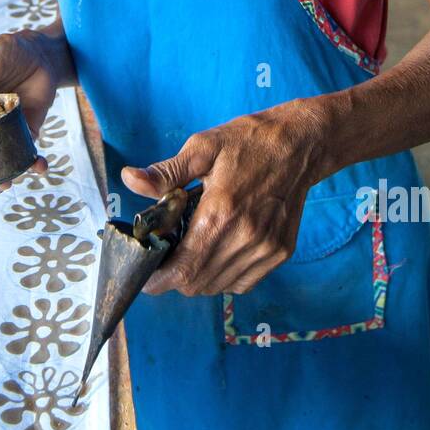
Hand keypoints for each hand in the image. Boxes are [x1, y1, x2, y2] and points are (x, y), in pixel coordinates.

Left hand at [121, 101, 325, 295]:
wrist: (299, 145)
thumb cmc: (247, 142)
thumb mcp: (201, 148)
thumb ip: (165, 173)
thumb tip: (129, 180)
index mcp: (221, 212)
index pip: (183, 269)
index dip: (159, 279)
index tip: (146, 275)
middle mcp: (245, 237)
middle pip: (198, 283)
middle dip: (175, 277)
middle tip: (166, 257)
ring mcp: (266, 248)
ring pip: (220, 286)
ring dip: (199, 277)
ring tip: (193, 250)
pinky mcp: (280, 252)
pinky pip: (244, 282)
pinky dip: (224, 276)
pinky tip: (219, 251)